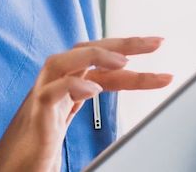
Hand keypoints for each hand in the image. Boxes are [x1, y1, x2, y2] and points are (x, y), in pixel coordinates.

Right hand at [0, 36, 172, 171]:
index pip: (101, 65)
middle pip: (86, 52)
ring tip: (126, 61)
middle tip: (157, 42)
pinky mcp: (34, 115)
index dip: (131, 57)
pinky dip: (72, 85)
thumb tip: (124, 96)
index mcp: (66, 87)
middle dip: (123, 44)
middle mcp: (53, 85)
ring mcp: (41, 97)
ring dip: (96, 55)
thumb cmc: (37, 151)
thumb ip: (89, 106)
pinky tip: (93, 88)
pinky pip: (51, 91)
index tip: (160, 57)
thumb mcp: (71, 123)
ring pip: (64, 61)